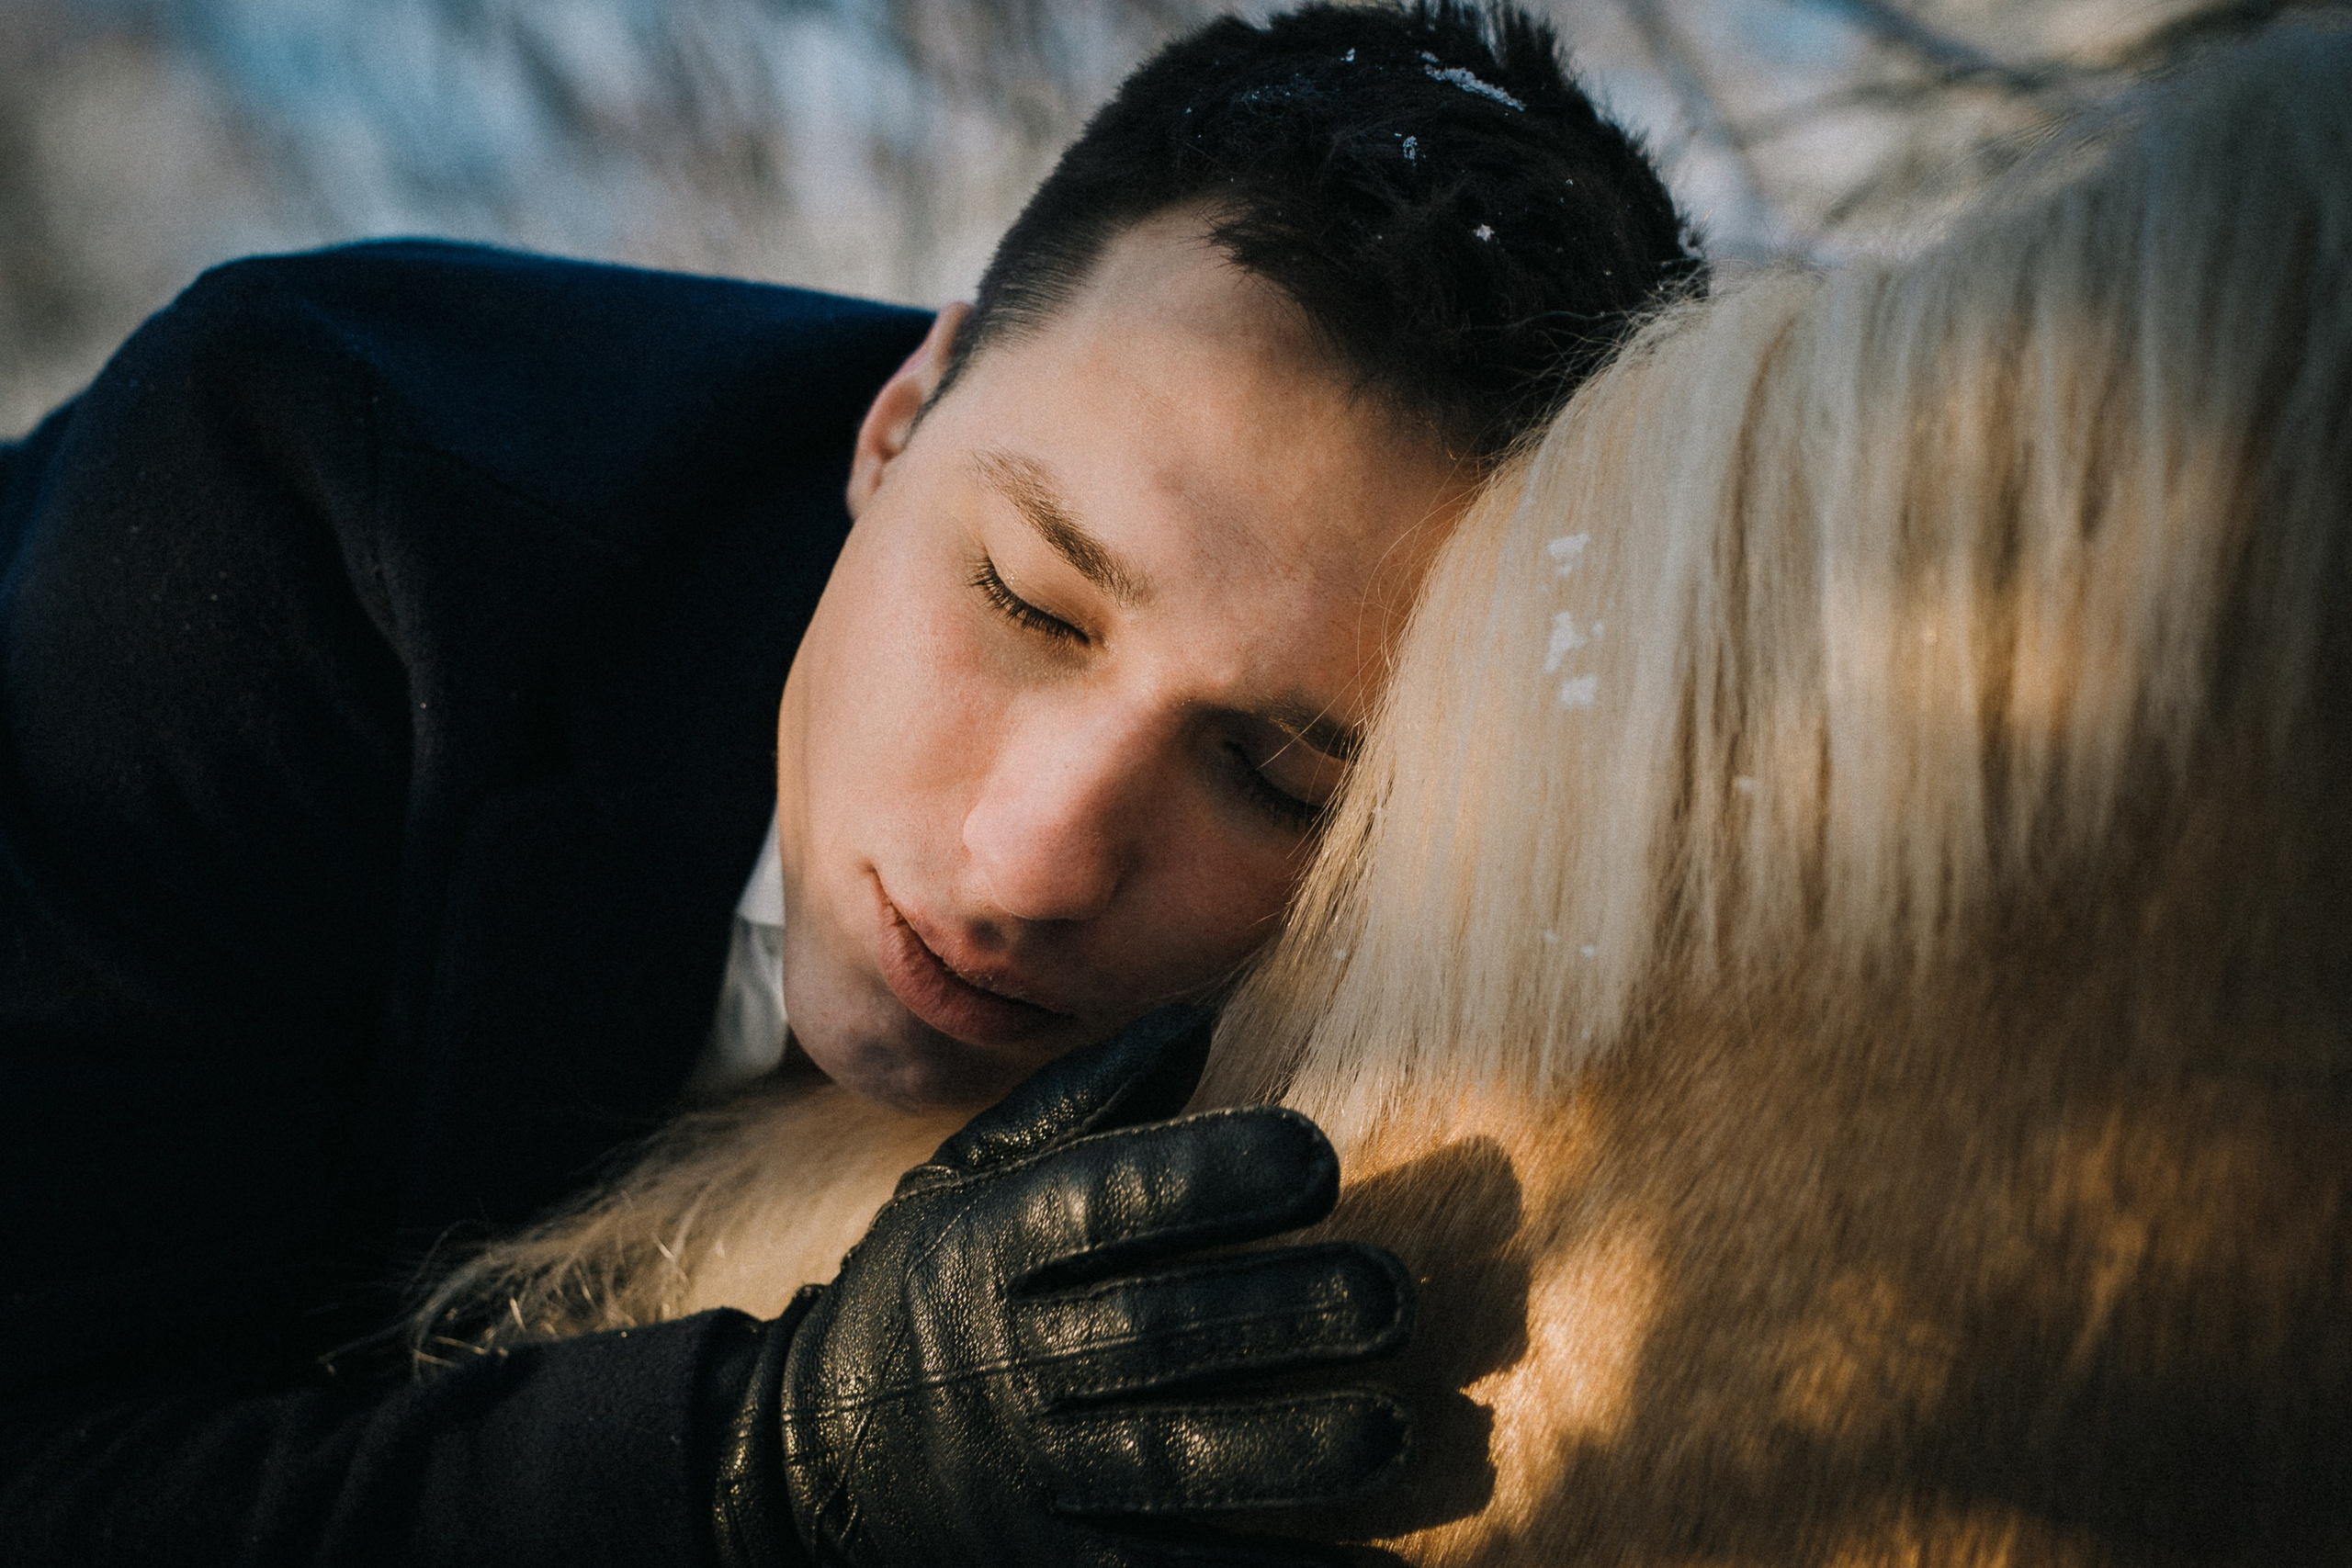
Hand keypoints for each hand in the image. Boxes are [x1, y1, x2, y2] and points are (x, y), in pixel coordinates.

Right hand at [715, 1004, 1413, 1566]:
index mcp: (989, 1243)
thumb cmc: (921, 1286)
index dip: (1214, 1176)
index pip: (1106, 1199)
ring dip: (1295, 1448)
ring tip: (1397, 1424)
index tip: (1319, 1160)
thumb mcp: (963, 1176)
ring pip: (1172, 1458)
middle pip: (1158, 1330)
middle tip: (1391, 1294)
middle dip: (1286, 1312)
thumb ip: (1080, 1100)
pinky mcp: (1041, 1561)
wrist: (797, 1460)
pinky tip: (1366, 1567)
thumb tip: (1201, 1014)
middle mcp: (1004, 1354)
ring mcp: (1023, 1469)